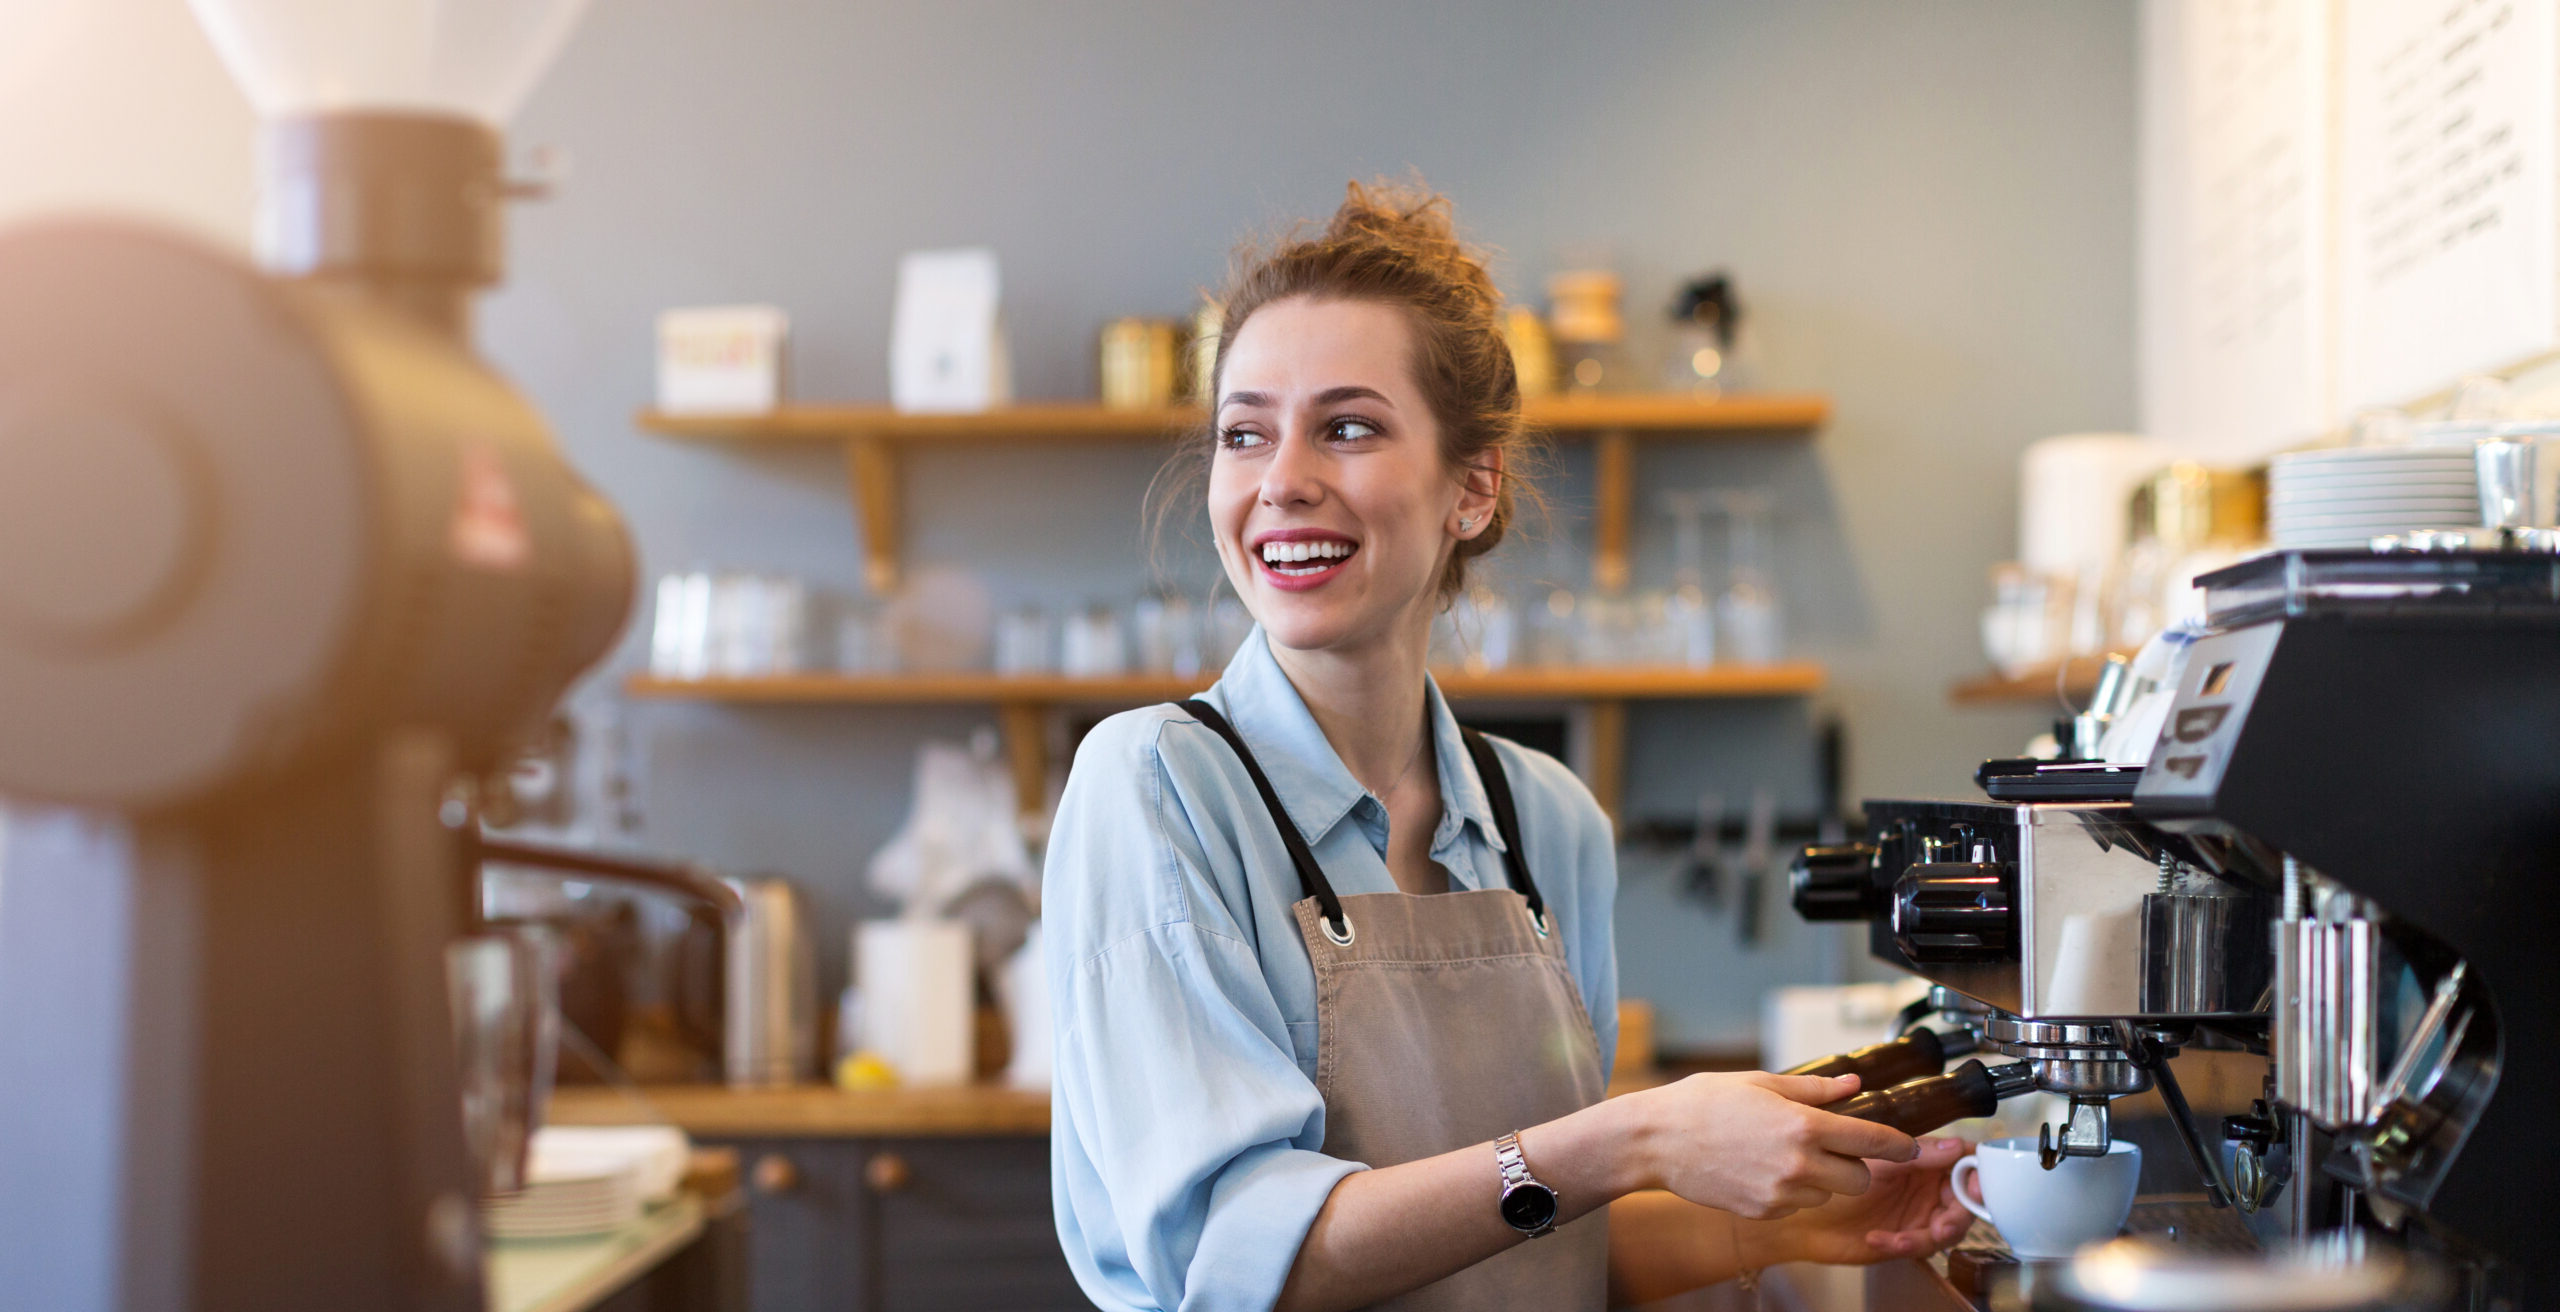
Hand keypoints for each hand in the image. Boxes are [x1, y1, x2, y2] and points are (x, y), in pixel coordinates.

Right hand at [1627, 1072, 1919, 1220]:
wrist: (1657, 1140)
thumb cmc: (1703, 1103)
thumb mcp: (1761, 1083)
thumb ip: (1814, 1090)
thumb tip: (1853, 1086)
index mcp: (1802, 1125)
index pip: (1872, 1141)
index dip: (1900, 1146)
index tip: (1912, 1147)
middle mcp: (1797, 1163)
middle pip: (1859, 1180)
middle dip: (1857, 1167)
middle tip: (1836, 1150)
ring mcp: (1780, 1192)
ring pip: (1828, 1195)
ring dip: (1822, 1180)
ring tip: (1787, 1156)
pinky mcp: (1763, 1211)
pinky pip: (1797, 1205)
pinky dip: (1793, 1192)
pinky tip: (1764, 1171)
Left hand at [1756, 1137, 1974, 1264]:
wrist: (1798, 1206)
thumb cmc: (1826, 1169)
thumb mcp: (1871, 1155)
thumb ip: (1915, 1151)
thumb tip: (1957, 1147)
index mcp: (1922, 1158)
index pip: (1965, 1162)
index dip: (1978, 1174)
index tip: (1976, 1186)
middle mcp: (1924, 1186)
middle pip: (1964, 1200)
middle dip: (1958, 1214)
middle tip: (1944, 1223)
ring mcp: (1915, 1213)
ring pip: (1946, 1228)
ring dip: (1932, 1234)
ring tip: (1907, 1237)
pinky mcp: (1902, 1238)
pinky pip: (1918, 1246)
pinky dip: (1903, 1244)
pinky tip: (1877, 1238)